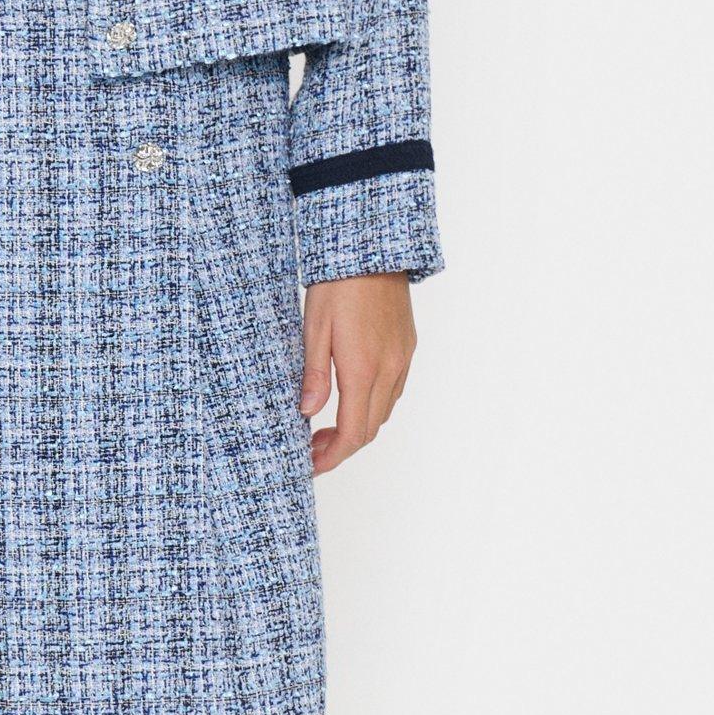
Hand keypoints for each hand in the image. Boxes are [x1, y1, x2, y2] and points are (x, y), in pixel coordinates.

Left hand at [300, 273, 415, 477]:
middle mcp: (389, 369)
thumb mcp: (313, 328)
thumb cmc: (337, 284)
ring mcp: (402, 359)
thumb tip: (307, 413)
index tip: (312, 465)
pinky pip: (393, 390)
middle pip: (370, 429)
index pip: (353, 432)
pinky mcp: (407, 348)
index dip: (333, 456)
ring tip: (325, 428)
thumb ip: (314, 374)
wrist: (373, 249)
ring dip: (357, 428)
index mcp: (363, 369)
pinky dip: (371, 406)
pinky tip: (350, 399)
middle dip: (341, 447)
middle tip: (312, 449)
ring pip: (383, 412)